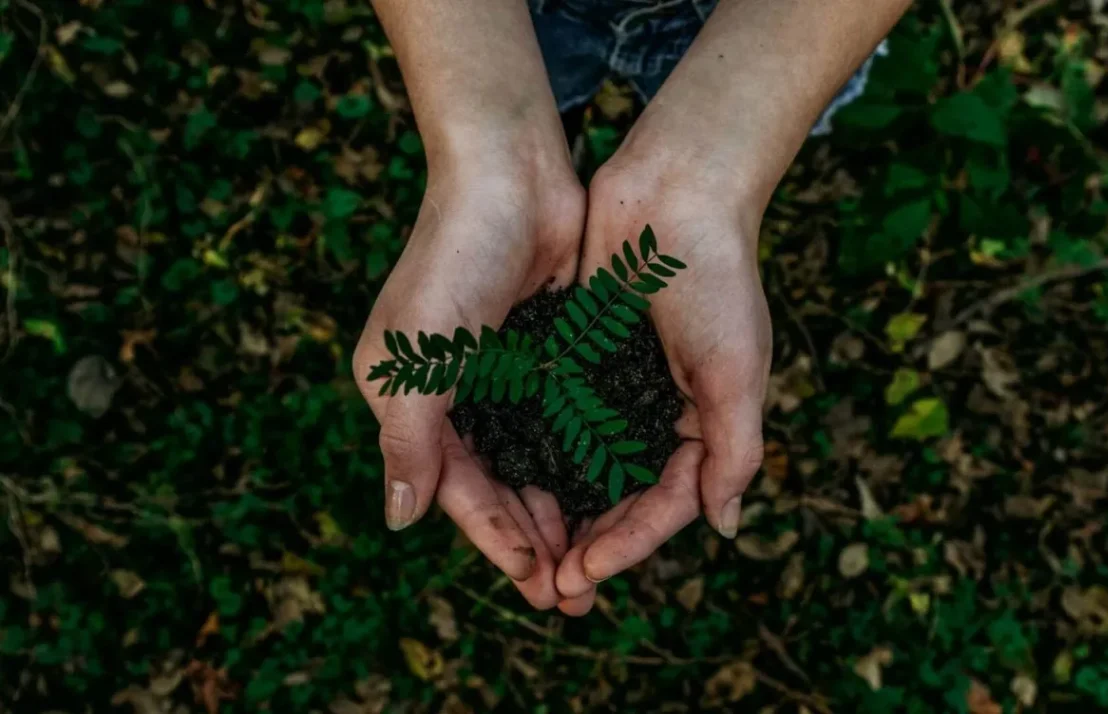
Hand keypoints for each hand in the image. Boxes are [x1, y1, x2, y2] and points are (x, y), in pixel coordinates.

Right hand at [352, 152, 584, 609]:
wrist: (511, 173)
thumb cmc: (453, 258)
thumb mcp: (417, 357)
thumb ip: (408, 441)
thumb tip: (399, 521)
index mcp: (411, 400)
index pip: (456, 489)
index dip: (495, 540)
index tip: (537, 584)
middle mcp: (454, 394)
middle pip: (496, 486)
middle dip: (532, 540)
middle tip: (573, 594)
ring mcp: (502, 375)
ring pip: (533, 462)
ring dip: (560, 510)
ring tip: (593, 560)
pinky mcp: (544, 353)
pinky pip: (562, 423)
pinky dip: (579, 460)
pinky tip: (608, 493)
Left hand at [554, 151, 773, 613]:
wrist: (675, 191)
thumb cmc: (717, 278)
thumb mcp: (737, 369)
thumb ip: (734, 450)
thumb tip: (724, 527)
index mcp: (701, 423)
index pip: (664, 504)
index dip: (628, 544)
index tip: (586, 572)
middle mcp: (656, 412)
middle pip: (619, 497)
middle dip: (589, 543)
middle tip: (550, 587)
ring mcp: (614, 386)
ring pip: (581, 466)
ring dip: (557, 510)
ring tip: (525, 553)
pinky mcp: (577, 356)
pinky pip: (554, 417)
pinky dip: (535, 451)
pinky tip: (505, 482)